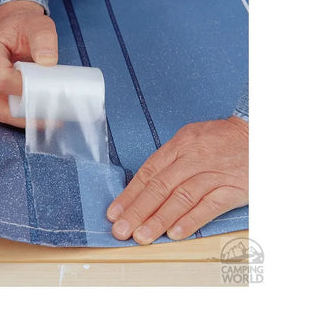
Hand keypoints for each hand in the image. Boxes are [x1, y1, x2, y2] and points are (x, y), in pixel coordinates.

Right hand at [0, 0, 57, 126]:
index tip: (42, 88)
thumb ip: (43, 38)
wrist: (15, 26)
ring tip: (49, 118)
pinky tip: (42, 116)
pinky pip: (7, 111)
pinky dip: (24, 117)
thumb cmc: (22, 26)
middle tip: (50, 113)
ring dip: (25, 118)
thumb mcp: (36, 24)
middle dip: (26, 111)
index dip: (20, 87)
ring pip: (2, 112)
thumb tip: (47, 61)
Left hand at [107, 117, 247, 243]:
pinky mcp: (232, 188)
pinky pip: (209, 206)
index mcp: (179, 146)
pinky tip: (174, 234)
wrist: (255, 133)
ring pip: (181, 198)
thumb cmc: (218, 139)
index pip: (148, 172)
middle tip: (121, 230)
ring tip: (142, 236)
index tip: (114, 212)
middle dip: (137, 210)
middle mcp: (192, 159)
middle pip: (160, 186)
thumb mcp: (189, 138)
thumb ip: (168, 160)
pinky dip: (191, 220)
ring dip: (159, 219)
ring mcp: (212, 174)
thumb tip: (143, 185)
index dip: (129, 194)